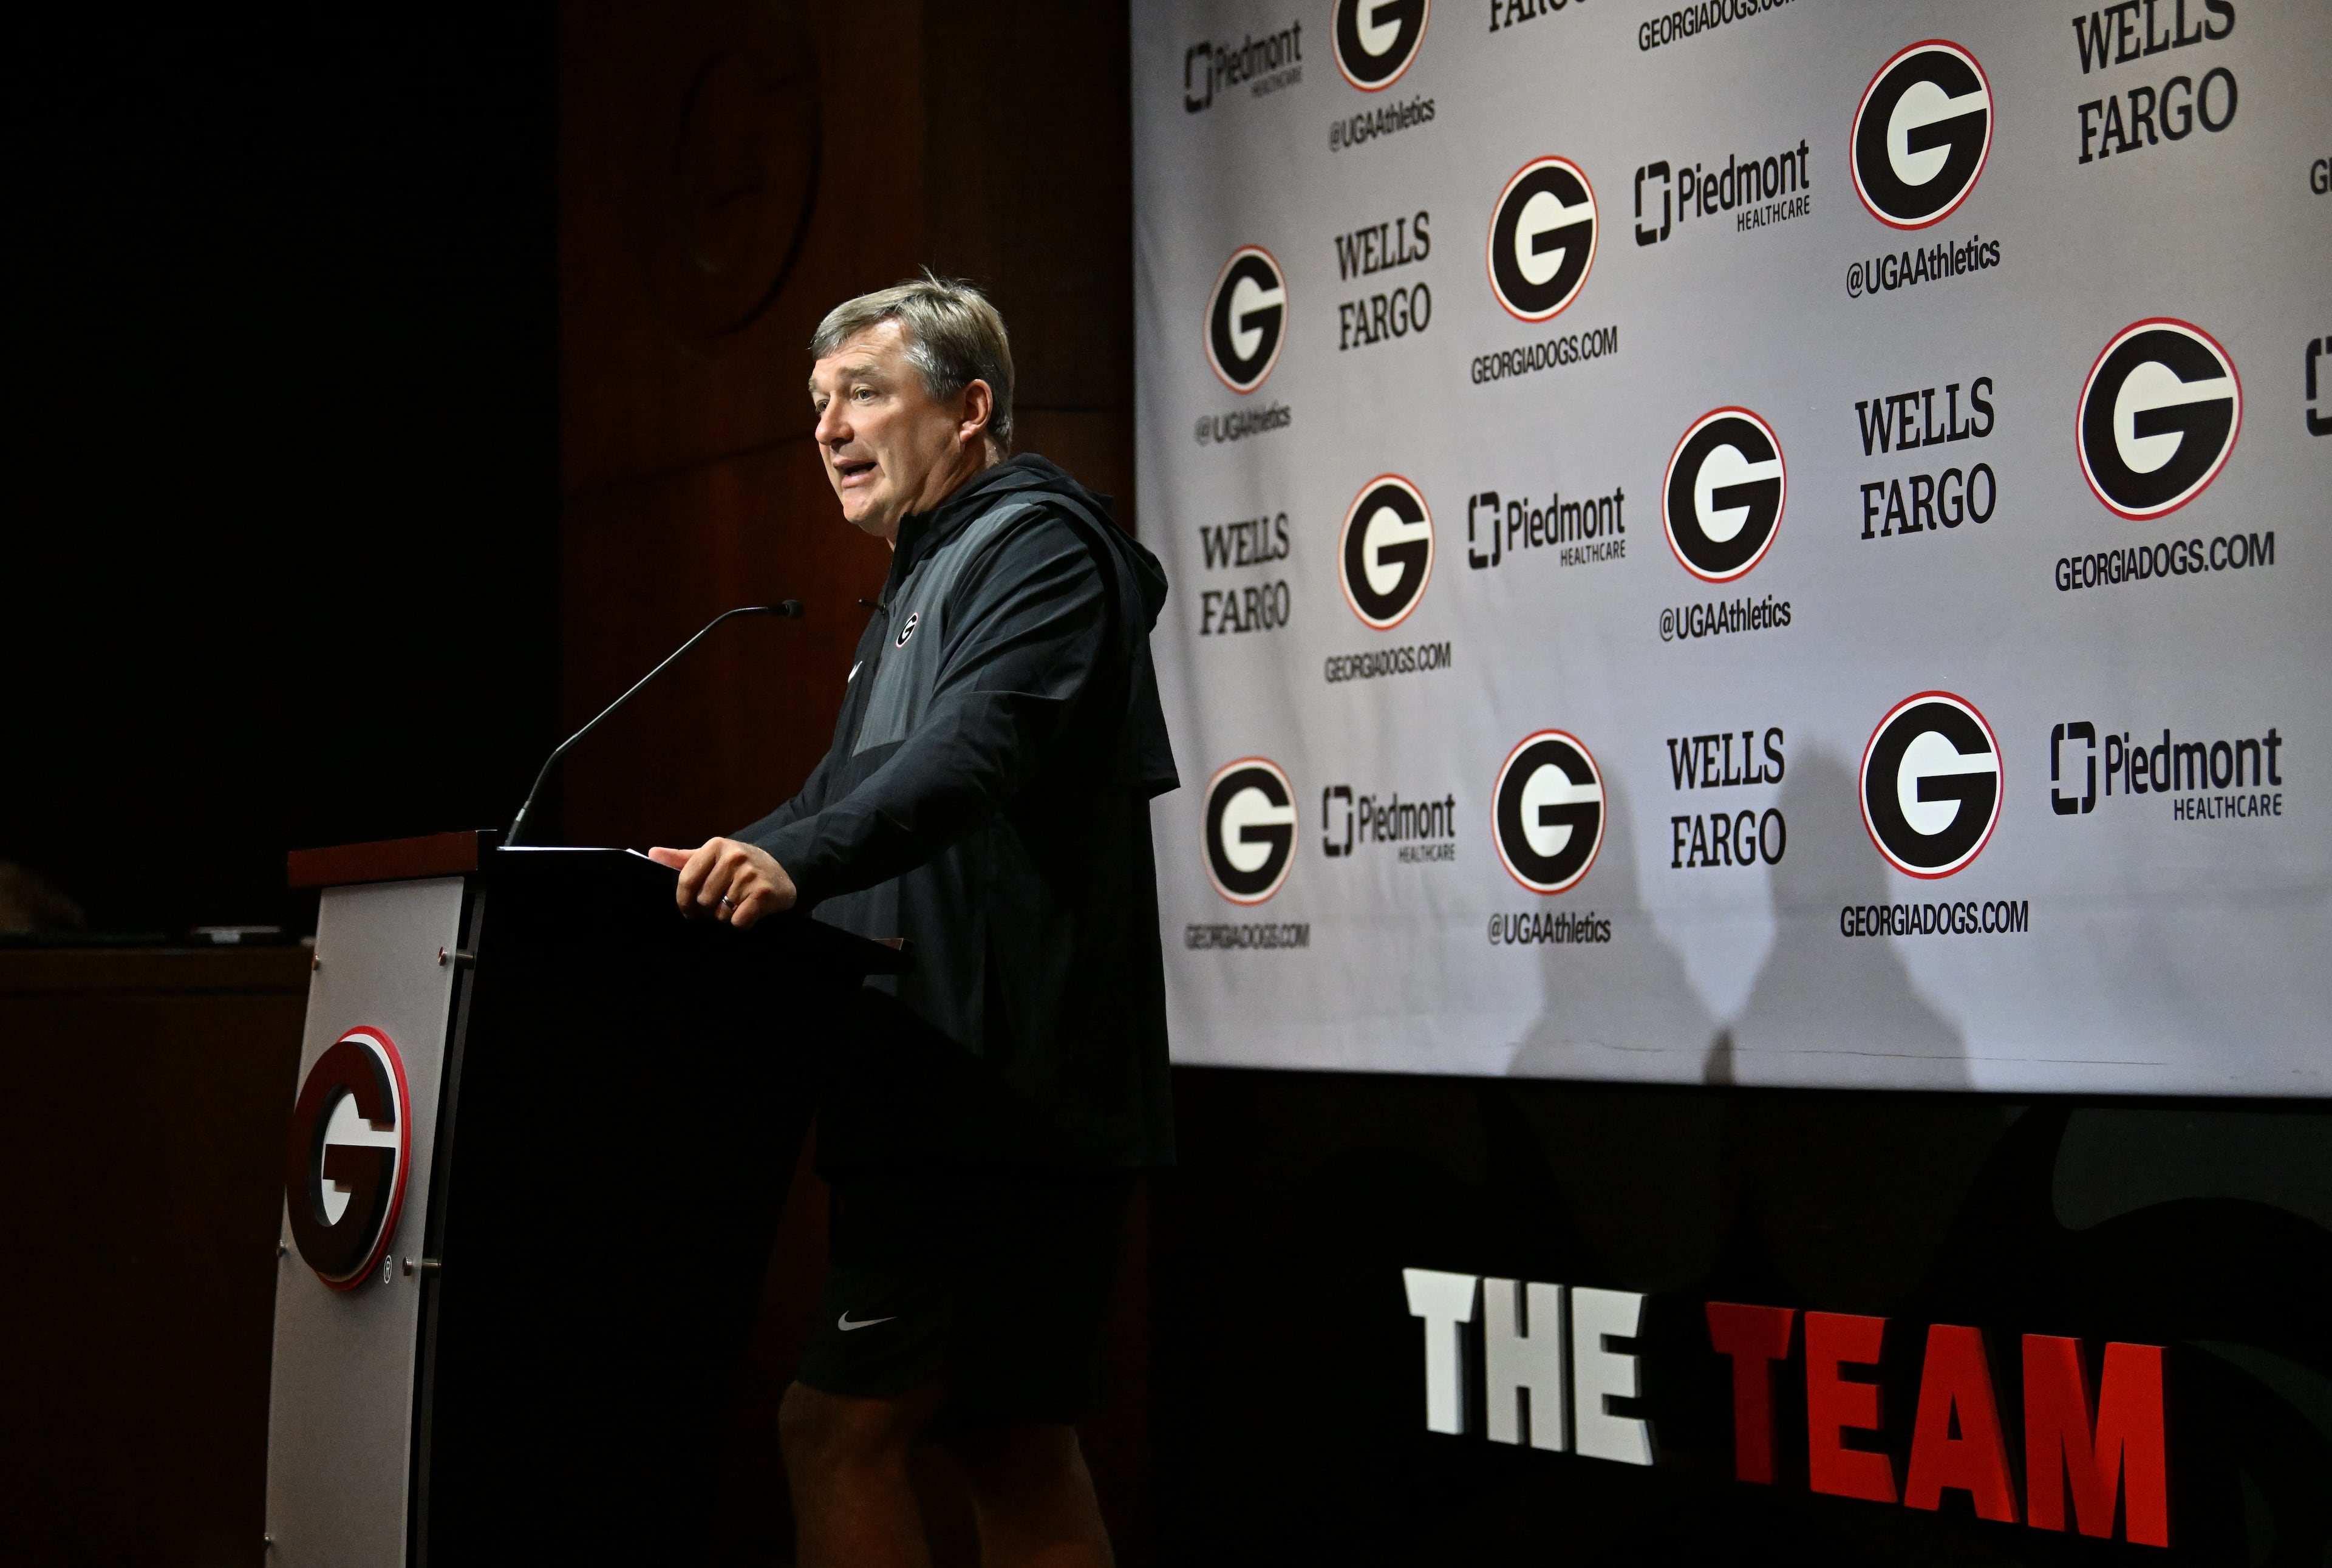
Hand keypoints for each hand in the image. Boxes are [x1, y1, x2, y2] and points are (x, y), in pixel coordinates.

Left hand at [646, 838, 796, 928]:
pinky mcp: (764, 893)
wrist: (783, 868)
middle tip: (719, 904)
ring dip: (725, 917)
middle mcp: (734, 857)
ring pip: (720, 914)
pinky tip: (748, 911)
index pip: (687, 880)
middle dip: (708, 910)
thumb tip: (651, 853)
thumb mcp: (712, 856)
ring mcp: (750, 875)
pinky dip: (741, 923)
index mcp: (716, 846)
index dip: (683, 901)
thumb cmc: (740, 865)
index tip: (687, 910)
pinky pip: (738, 921)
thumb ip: (682, 858)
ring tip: (735, 905)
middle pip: (703, 900)